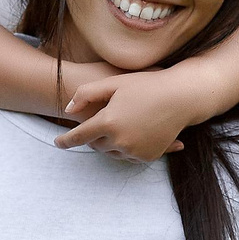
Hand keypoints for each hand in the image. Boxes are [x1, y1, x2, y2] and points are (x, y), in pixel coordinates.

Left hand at [54, 69, 194, 159]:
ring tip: (118, 126)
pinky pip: (129, 156)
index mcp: (108, 122)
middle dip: (94, 136)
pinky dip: (126, 147)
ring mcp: (135, 151)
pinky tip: (132, 132)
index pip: (79, 136)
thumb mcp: (113, 82)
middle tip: (101, 122)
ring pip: (112, 153)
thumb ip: (86, 94)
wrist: (180, 97)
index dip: (65, 140)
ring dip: (110, 143)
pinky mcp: (147, 157)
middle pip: (96, 145)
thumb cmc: (146, 85)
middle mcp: (120, 141)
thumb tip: (67, 110)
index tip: (57, 142)